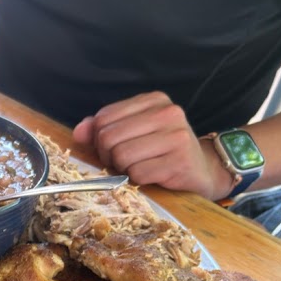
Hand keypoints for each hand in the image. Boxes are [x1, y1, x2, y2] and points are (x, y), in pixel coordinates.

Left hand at [72, 91, 233, 199]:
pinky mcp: (179, 161)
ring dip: (123, 169)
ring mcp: (176, 136)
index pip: (104, 117)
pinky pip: (137, 173)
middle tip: (123, 162)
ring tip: (138, 168)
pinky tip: (151, 176)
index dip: (99, 139)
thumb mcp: (133, 133)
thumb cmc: (161, 151)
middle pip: (109, 137)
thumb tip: (78, 132)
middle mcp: (168, 113)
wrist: (202, 170)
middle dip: (108, 156)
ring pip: (121, 156)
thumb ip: (102, 129)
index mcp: (153, 100)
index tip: (112, 148)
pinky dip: (137, 180)